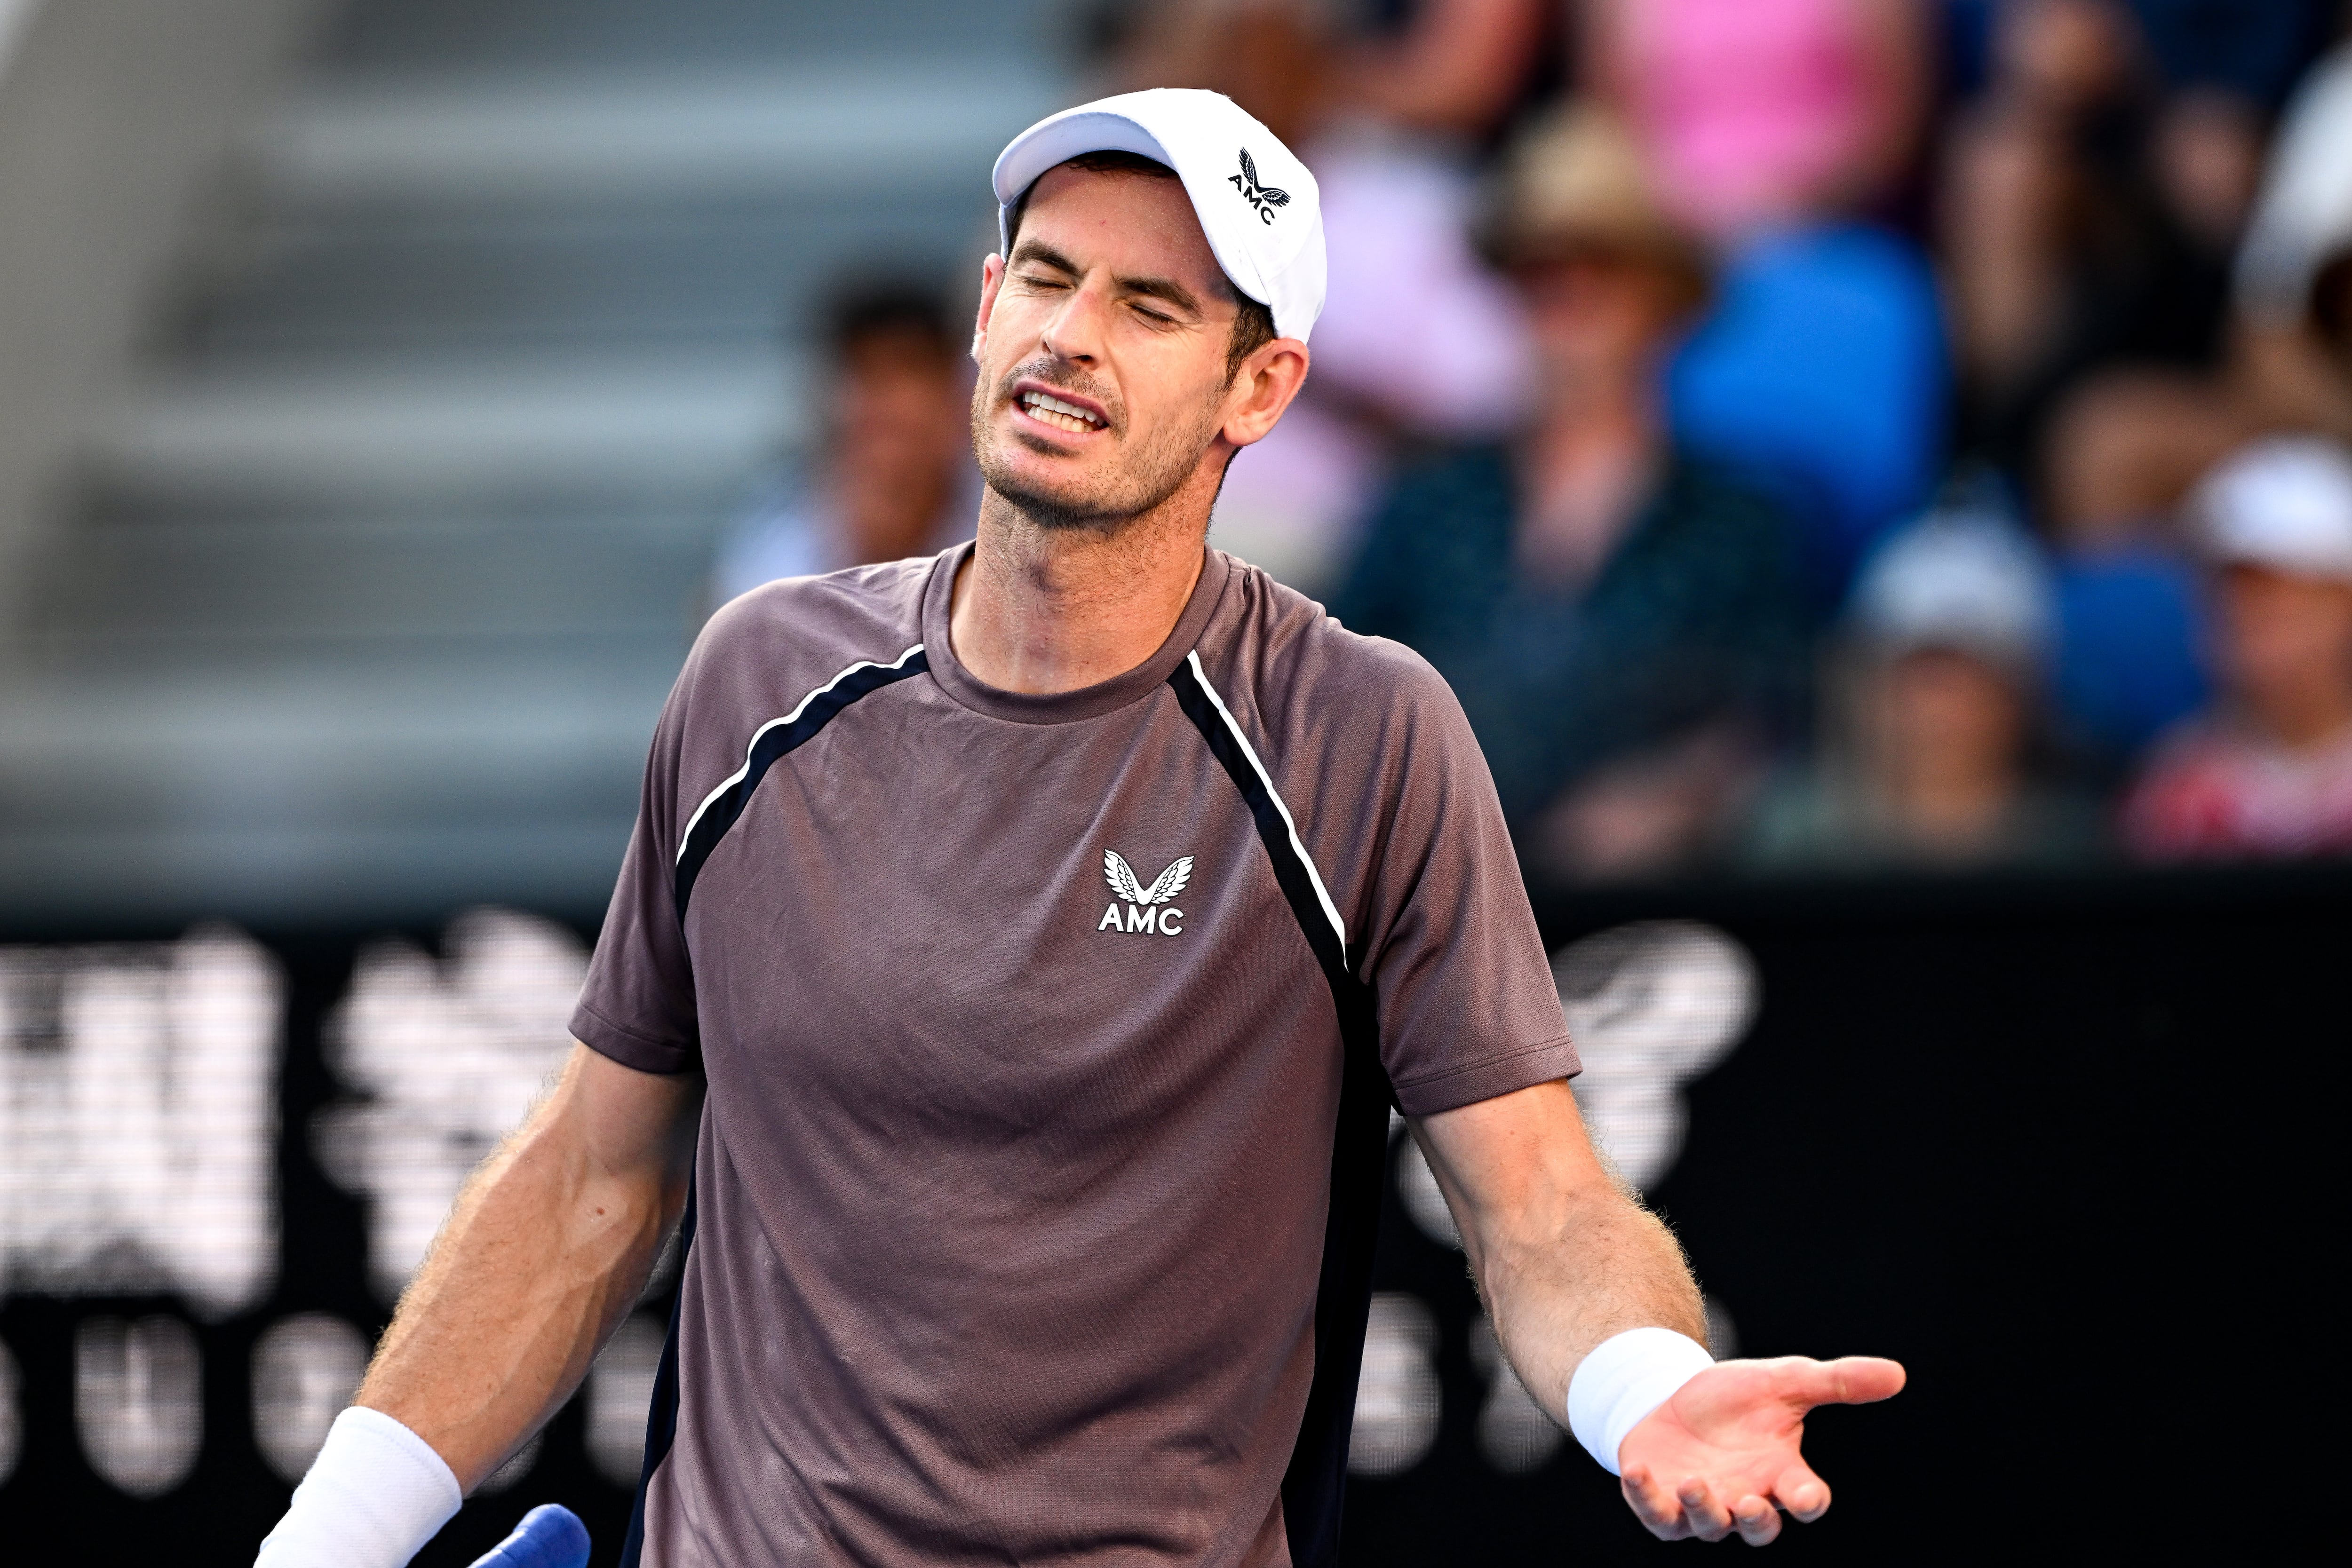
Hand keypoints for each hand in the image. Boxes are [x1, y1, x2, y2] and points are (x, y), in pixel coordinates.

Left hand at [1617, 1355, 1904, 1544]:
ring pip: (1708, 1527)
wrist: (1673, 1395)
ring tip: (1693, 1482)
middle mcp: (1745, 1496)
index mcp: (1779, 1472)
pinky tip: (1638, 1473)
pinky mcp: (1662, 1502)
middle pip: (1759, 1528)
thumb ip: (1837, 1382)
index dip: (1807, 1500)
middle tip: (1751, 1503)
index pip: (1804, 1498)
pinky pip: (1658, 1516)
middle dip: (1757, 1521)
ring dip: (1703, 1510)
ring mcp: (1703, 1504)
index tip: (1806, 1494)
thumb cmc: (1735, 1397)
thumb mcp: (1785, 1381)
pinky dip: (1646, 1498)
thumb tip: (1897, 1374)